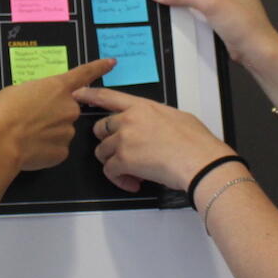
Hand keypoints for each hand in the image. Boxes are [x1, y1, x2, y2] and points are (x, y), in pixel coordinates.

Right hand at [0, 58, 114, 171]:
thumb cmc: (1, 114)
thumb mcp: (15, 92)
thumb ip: (34, 94)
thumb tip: (35, 102)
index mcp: (57, 87)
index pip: (84, 74)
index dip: (99, 67)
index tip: (111, 63)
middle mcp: (68, 108)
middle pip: (66, 109)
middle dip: (53, 114)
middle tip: (30, 119)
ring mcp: (67, 131)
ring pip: (61, 130)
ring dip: (48, 132)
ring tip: (25, 135)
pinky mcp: (62, 152)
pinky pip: (56, 148)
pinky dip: (45, 149)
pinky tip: (30, 148)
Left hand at [75, 86, 232, 193]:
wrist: (200, 160)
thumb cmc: (195, 141)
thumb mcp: (175, 117)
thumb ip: (155, 118)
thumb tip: (154, 126)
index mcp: (142, 106)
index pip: (108, 96)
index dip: (89, 94)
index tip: (77, 94)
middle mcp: (128, 120)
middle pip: (100, 128)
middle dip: (108, 142)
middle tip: (122, 153)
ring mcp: (124, 139)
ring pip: (102, 152)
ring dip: (114, 164)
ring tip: (133, 172)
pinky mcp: (123, 160)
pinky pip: (110, 171)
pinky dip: (120, 180)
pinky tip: (134, 183)